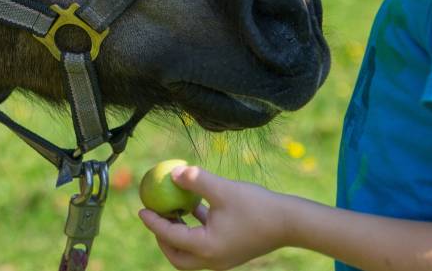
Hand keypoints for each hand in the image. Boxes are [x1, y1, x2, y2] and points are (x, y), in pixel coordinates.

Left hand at [137, 165, 291, 269]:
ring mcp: (223, 258)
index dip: (154, 223)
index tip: (141, 209)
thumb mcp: (223, 189)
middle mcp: (213, 259)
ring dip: (179, 234)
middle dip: (163, 238)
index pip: (171, 238)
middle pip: (177, 256)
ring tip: (173, 208)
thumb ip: (196, 180)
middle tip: (155, 216)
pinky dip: (196, 229)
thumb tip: (173, 172)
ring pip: (191, 252)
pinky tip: (195, 205)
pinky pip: (205, 243)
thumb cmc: (257, 206)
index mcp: (207, 248)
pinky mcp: (232, 251)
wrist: (290, 223)